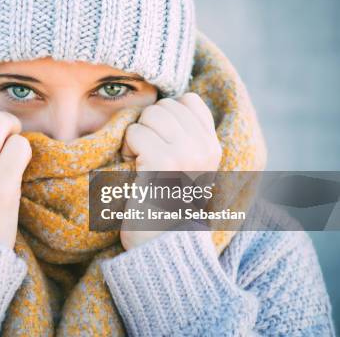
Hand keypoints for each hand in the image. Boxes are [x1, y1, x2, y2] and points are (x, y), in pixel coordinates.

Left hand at [119, 92, 221, 249]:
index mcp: (212, 146)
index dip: (166, 115)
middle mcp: (204, 147)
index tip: (161, 141)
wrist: (160, 241)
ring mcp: (186, 154)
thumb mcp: (187, 165)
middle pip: (164, 106)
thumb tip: (168, 103)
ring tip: (141, 161)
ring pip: (149, 115)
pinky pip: (135, 133)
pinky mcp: (163, 162)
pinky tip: (135, 168)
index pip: (188, 100)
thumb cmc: (164, 202)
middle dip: (147, 126)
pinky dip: (128, 148)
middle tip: (146, 154)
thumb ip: (186, 135)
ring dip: (136, 136)